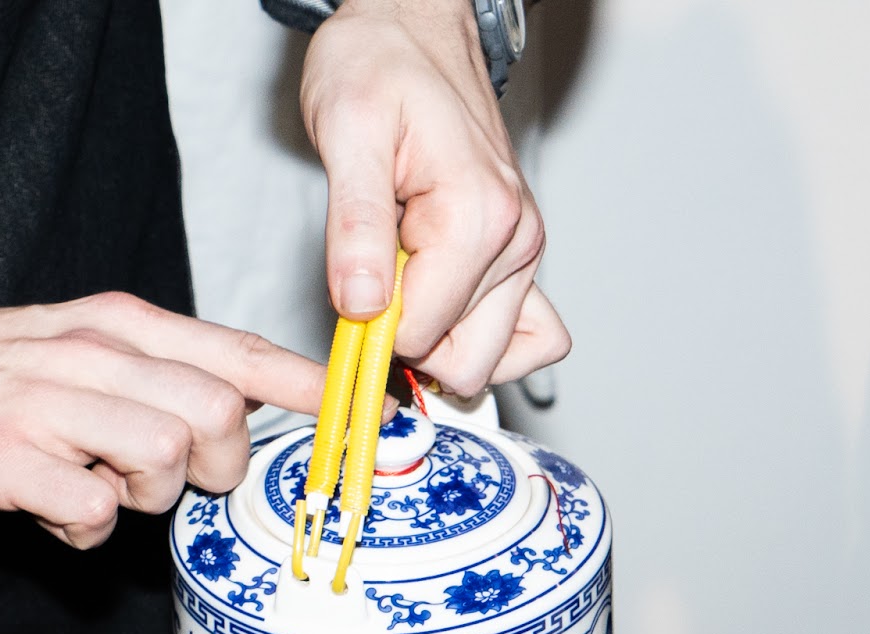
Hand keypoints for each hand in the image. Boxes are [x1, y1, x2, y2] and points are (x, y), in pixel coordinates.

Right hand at [0, 295, 326, 546]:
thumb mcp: (69, 343)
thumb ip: (151, 372)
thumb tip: (239, 416)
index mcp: (117, 322)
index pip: (241, 352)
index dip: (312, 392)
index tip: (370, 416)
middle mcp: (91, 352)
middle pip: (219, 413)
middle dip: (219, 467)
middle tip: (177, 481)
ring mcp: (45, 403)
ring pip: (167, 457)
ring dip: (148, 498)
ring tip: (98, 488)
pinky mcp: (2, 459)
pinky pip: (91, 511)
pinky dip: (83, 529)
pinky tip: (51, 511)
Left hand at [301, 0, 570, 395]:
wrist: (411, 28)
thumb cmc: (379, 65)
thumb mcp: (346, 131)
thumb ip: (355, 225)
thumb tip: (362, 307)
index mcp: (478, 216)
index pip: (422, 336)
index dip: (371, 327)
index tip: (351, 288)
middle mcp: (515, 240)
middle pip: (464, 363)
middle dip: (410, 343)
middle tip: (376, 284)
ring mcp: (523, 252)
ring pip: (490, 359)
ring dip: (439, 340)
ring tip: (403, 280)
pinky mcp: (517, 258)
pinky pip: (523, 338)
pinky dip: (476, 340)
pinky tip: (437, 305)